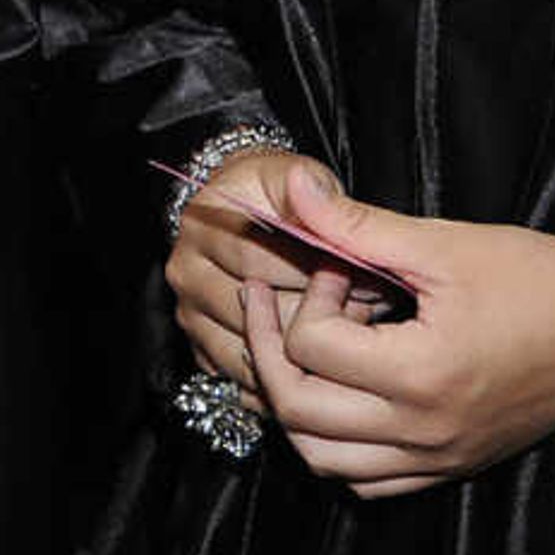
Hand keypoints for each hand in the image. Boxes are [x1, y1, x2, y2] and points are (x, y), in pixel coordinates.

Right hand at [163, 146, 349, 391]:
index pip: (259, 255)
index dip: (315, 265)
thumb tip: (310, 189)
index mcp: (203, 221)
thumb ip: (308, 189)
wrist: (243, 215)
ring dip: (308, 343)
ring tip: (349, 325)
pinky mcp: (202, 348)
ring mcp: (191, 312)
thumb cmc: (275, 198)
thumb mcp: (294, 177)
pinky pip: (249, 376)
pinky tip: (321, 355)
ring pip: (257, 349)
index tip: (362, 270)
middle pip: (260, 308)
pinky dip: (289, 372)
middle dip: (318, 307)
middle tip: (367, 302)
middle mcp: (187, 269)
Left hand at [233, 167, 554, 498]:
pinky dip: (337, 444)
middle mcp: (422, 431)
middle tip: (279, 303)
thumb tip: (290, 194)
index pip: (310, 348)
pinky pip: (367, 480)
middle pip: (298, 414)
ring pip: (323, 461)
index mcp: (421, 375)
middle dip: (272, 350)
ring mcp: (436, 458)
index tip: (341, 265)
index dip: (309, 295)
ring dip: (297, 405)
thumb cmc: (544, 280)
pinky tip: (347, 393)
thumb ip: (359, 225)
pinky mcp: (450, 467)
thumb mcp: (448, 243)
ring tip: (309, 350)